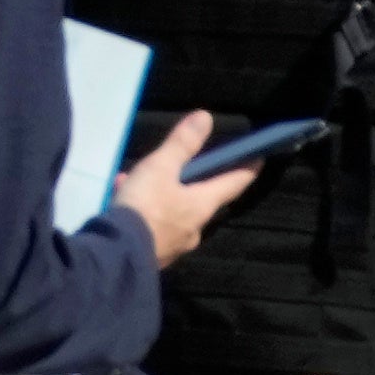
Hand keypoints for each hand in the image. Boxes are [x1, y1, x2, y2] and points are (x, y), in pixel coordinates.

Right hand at [123, 110, 247, 258]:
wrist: (116, 257)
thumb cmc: (145, 208)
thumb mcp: (160, 169)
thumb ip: (181, 144)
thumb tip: (206, 117)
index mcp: (202, 206)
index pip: (233, 184)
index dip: (246, 169)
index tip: (258, 159)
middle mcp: (194, 228)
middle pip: (201, 200)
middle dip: (190, 183)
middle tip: (178, 167)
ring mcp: (174, 245)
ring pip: (172, 213)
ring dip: (159, 196)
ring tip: (134, 182)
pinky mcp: (153, 255)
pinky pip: (153, 227)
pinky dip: (143, 213)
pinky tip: (120, 203)